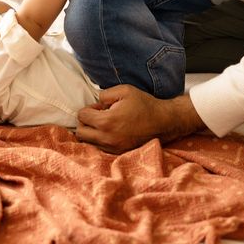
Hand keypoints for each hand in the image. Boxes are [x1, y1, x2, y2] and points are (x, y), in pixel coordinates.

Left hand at [76, 85, 203, 153]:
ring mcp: (113, 148)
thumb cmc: (144, 104)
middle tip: (98, 115)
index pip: (81, 116)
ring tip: (104, 123)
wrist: (163, 122)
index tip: (100, 106)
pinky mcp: (118, 153)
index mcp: (106, 122)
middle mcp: (107, 138)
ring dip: (91, 132)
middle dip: (85, 122)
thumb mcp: (124, 90)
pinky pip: (99, 148)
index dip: (88, 108)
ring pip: (88, 142)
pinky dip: (100, 140)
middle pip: (80, 133)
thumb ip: (104, 94)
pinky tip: (110, 131)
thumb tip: (96, 103)